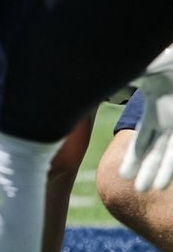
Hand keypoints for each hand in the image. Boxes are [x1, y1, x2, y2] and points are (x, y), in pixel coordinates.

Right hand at [120, 47, 172, 191]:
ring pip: (169, 154)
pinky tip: (165, 182)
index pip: (142, 140)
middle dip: (147, 171)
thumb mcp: (144, 71)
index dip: (134, 158)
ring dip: (160, 172)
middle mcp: (169, 121)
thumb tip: (88, 83)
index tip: (124, 175)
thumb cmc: (166, 61)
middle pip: (156, 152)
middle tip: (140, 191)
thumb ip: (124, 80)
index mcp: (155, 111)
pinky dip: (170, 167)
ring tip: (151, 190)